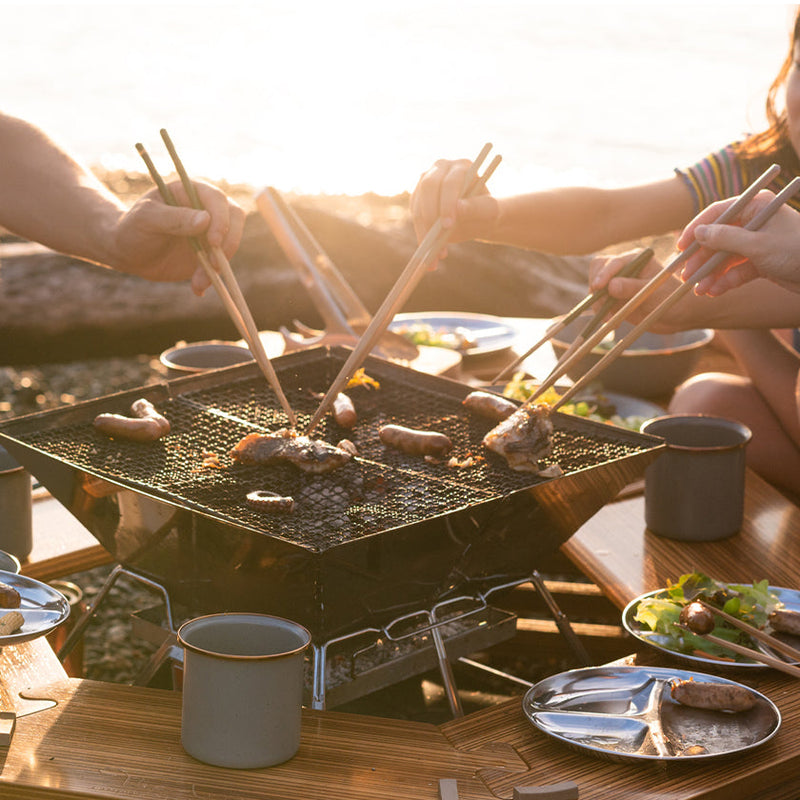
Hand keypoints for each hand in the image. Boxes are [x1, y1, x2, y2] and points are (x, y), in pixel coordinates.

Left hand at [111, 180, 245, 294]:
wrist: (129, 253)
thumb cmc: (132, 227)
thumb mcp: (147, 219)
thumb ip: (174, 218)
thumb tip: (206, 220)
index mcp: (192, 191)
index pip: (217, 200)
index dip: (221, 219)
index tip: (214, 241)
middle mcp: (206, 209)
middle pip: (234, 220)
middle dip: (228, 243)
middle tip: (215, 263)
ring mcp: (210, 232)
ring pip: (230, 245)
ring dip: (218, 266)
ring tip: (198, 282)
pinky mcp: (210, 253)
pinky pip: (220, 265)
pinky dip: (211, 278)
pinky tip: (197, 288)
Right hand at [408, 158, 497, 263]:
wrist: (478, 219)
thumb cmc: (487, 212)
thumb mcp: (489, 212)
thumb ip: (476, 208)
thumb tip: (458, 208)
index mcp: (462, 167)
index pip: (450, 182)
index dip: (447, 203)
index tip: (448, 225)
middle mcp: (441, 169)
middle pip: (428, 187)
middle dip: (430, 215)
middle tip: (436, 240)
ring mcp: (426, 182)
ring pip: (418, 205)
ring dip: (424, 232)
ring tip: (437, 255)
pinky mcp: (418, 198)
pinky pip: (415, 217)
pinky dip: (421, 236)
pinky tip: (430, 253)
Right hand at [587, 249, 701, 332]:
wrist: (678, 315)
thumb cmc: (672, 298)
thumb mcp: (653, 292)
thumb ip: (632, 287)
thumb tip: (610, 286)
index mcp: (636, 259)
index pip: (613, 262)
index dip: (603, 274)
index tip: (598, 287)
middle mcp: (624, 268)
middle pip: (598, 269)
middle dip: (597, 287)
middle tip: (602, 304)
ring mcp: (617, 283)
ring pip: (596, 287)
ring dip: (598, 303)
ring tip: (609, 319)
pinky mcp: (614, 298)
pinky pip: (599, 302)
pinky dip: (601, 312)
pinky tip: (611, 321)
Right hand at [677, 190, 799, 295]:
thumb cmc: (795, 251)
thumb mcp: (757, 245)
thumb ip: (725, 238)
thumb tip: (698, 232)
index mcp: (756, 206)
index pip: (717, 213)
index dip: (696, 230)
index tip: (681, 248)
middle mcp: (755, 222)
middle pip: (718, 238)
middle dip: (702, 259)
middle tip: (686, 277)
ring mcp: (757, 243)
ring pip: (725, 257)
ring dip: (710, 274)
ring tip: (699, 290)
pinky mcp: (761, 262)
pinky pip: (736, 271)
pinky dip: (724, 282)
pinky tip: (713, 292)